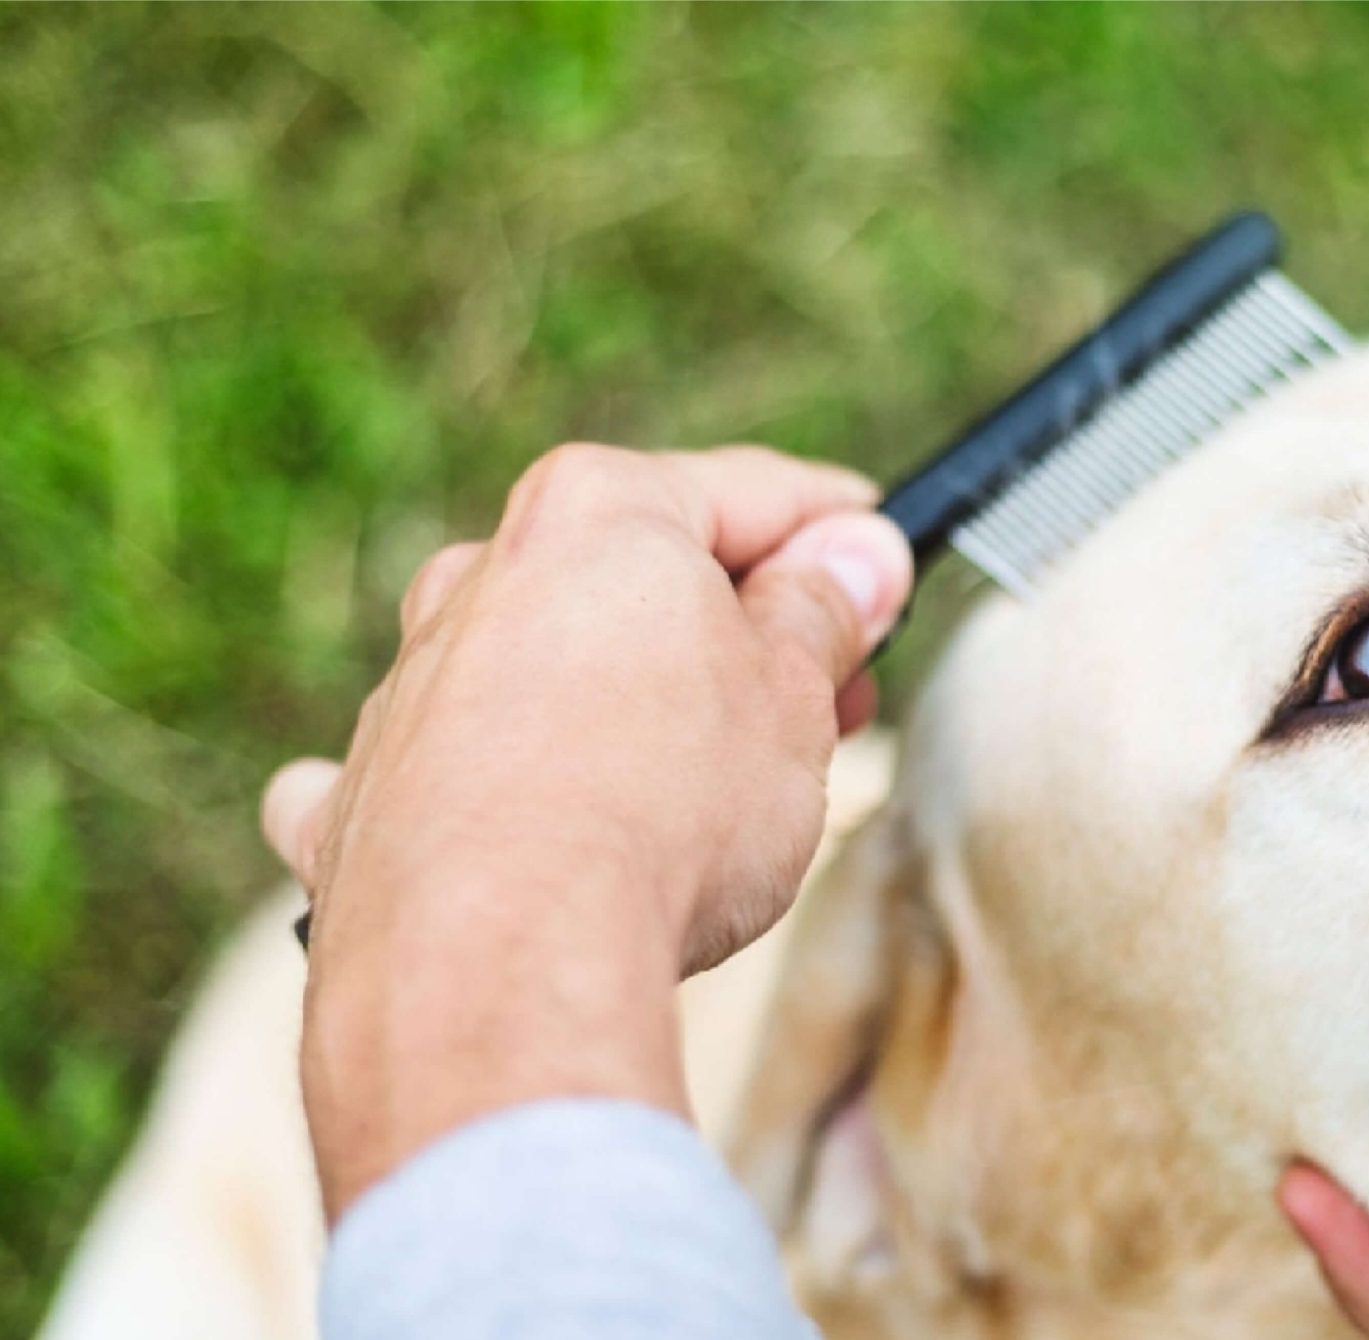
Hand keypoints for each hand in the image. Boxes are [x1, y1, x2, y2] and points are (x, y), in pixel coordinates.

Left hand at [262, 443, 912, 1215]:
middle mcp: (481, 575)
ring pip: (545, 665)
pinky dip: (498, 781)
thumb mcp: (794, 698)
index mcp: (596, 515)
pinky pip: (446, 763)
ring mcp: (408, 686)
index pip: (753, 494)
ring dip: (628, 702)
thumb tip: (854, 555)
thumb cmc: (664, 812)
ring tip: (707, 792)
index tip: (884, 568)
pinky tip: (534, 832)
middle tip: (827, 703)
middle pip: (640, 577)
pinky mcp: (361, 798)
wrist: (497, 967)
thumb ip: (823, 611)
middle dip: (738, 632)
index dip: (839, 535)